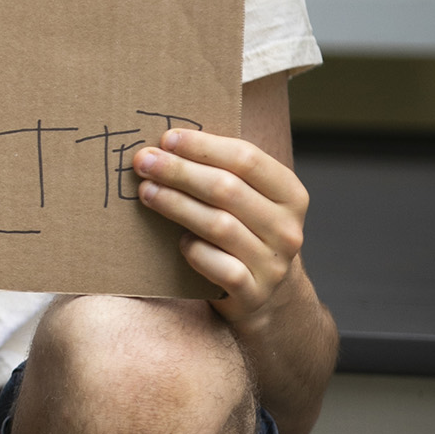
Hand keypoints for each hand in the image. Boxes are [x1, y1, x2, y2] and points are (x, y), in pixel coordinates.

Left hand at [132, 128, 307, 330]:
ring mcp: (273, 265)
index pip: (247, 159)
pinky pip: (219, 267)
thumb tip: (168, 143)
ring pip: (219, 226)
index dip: (204, 146)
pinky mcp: (253, 294)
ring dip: (176, 205)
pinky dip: (195, 251)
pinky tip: (178, 242)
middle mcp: (287, 229)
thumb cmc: (244, 232)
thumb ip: (222, 172)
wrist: (265, 295)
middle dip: (180, 171)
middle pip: (228, 189)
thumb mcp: (248, 200)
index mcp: (290, 194)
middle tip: (144, 162)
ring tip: (146, 192)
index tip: (167, 138)